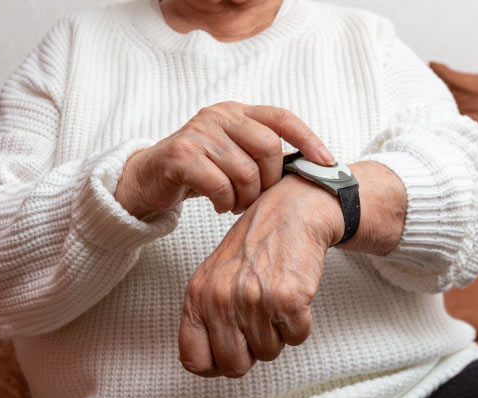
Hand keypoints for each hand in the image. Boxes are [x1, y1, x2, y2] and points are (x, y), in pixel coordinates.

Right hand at [114, 102, 335, 218]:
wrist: (150, 178)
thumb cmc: (201, 169)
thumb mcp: (234, 154)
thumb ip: (262, 154)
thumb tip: (310, 166)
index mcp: (237, 111)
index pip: (281, 118)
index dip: (308, 139)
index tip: (327, 163)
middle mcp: (219, 116)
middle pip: (268, 147)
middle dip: (269, 181)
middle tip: (258, 198)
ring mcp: (198, 133)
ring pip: (245, 172)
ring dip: (246, 198)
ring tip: (236, 205)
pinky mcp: (180, 155)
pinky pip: (219, 185)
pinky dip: (225, 203)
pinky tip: (220, 206)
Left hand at [178, 174, 340, 377]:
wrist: (290, 212)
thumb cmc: (254, 245)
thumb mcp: (214, 276)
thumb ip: (206, 316)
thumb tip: (210, 360)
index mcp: (198, 296)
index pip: (193, 359)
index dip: (215, 363)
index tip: (228, 353)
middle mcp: (221, 300)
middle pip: (234, 366)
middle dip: (250, 351)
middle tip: (258, 323)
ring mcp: (253, 301)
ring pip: (269, 353)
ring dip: (277, 332)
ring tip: (274, 299)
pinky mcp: (288, 300)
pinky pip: (297, 338)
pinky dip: (300, 323)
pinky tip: (293, 295)